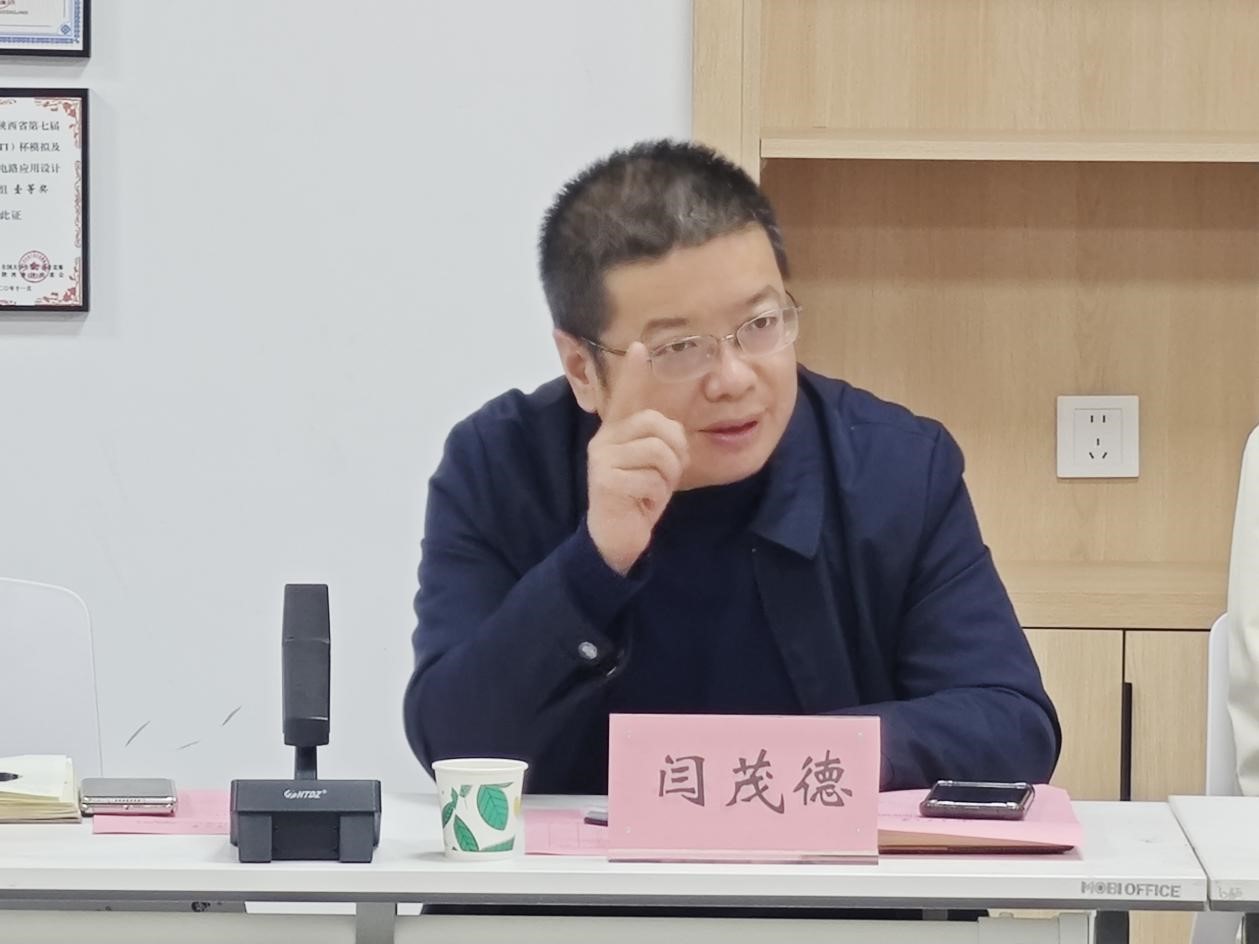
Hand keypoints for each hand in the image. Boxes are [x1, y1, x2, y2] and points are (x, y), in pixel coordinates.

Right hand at [586, 343, 689, 573]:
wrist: (616, 538)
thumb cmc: (638, 498)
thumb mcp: (652, 466)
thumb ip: (658, 443)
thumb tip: (675, 429)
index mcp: (617, 432)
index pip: (626, 397)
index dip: (634, 373)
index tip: (641, 346)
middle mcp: (605, 440)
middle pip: (658, 424)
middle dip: (675, 451)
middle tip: (666, 474)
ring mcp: (603, 459)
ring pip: (658, 451)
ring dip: (667, 476)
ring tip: (653, 490)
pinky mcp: (605, 481)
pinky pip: (651, 479)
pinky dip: (656, 496)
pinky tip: (643, 504)